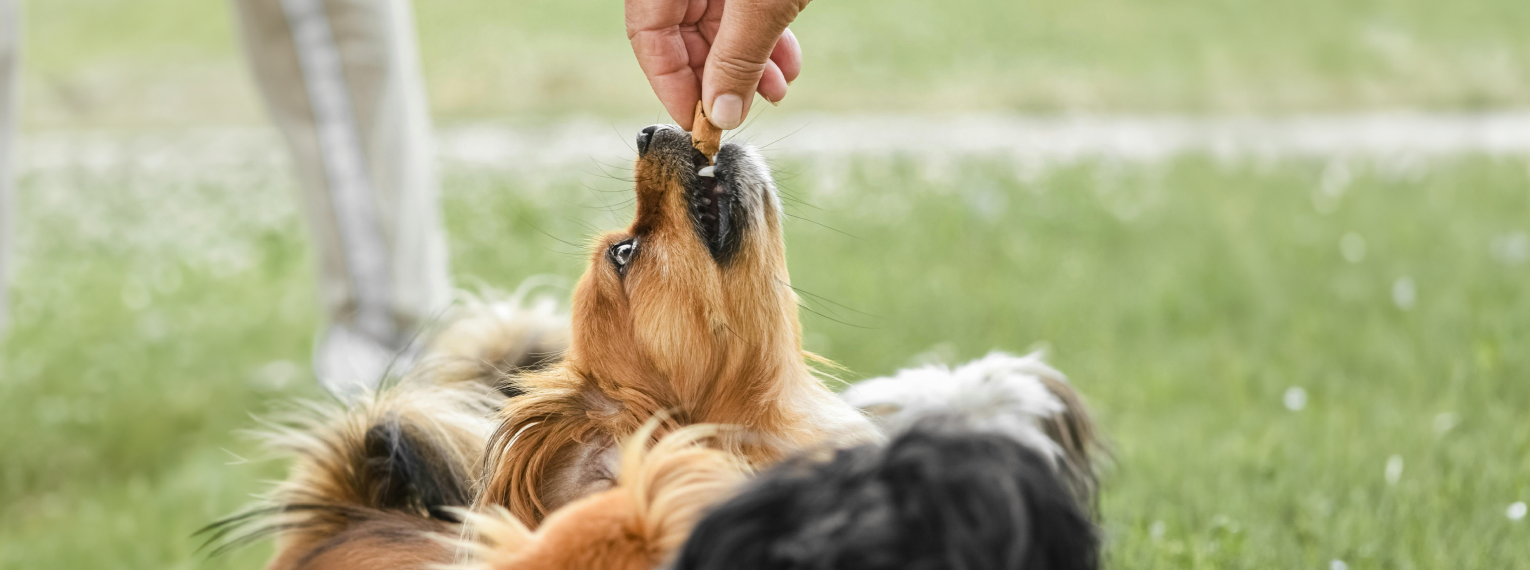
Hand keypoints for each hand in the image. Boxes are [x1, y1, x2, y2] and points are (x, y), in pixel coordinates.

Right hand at [627, 0, 808, 129]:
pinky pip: (743, 13)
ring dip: (748, 65)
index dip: (670, 83)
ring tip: (776, 91)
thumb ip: (738, 57)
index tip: (696, 125)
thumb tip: (721, 116)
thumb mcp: (760, 6)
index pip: (647, 33)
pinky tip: (787, 67)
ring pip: (717, 27)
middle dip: (718, 78)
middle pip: (681, 34)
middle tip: (740, 113)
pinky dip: (765, 41)